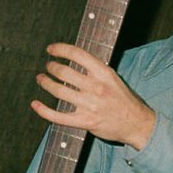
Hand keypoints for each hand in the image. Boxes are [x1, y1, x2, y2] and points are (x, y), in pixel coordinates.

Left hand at [33, 43, 155, 151]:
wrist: (136, 124)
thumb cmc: (124, 100)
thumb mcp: (112, 78)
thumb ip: (95, 70)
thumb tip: (74, 60)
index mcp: (103, 73)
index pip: (77, 54)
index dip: (60, 49)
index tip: (51, 49)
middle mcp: (95, 87)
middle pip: (64, 72)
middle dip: (51, 67)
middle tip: (48, 67)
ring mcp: (89, 106)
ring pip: (59, 91)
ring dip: (46, 83)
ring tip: (42, 79)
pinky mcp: (84, 122)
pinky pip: (58, 116)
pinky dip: (44, 110)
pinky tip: (35, 104)